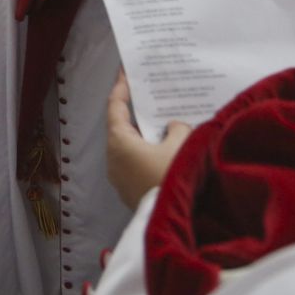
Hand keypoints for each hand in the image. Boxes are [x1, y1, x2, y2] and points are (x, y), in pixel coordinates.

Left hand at [106, 70, 190, 209]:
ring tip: (161, 119)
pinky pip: (136, 162)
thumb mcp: (182, 144)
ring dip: (143, 133)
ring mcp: (119, 177)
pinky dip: (147, 150)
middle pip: (121, 126)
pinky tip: (165, 146)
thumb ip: (178, 128)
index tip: (125, 72)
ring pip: (129, 146)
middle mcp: (113, 158)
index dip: (121, 87)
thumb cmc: (173, 178)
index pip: (115, 106)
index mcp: (119, 141)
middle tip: (147, 93)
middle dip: (135, 110)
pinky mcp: (130, 191)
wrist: (173, 222)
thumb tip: (174, 127)